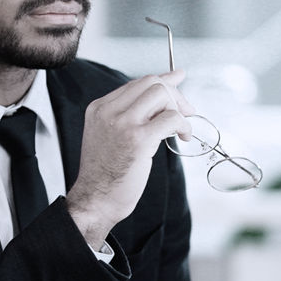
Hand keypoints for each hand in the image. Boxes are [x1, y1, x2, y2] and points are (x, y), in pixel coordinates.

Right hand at [67, 71, 193, 248]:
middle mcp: (108, 111)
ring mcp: (122, 123)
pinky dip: (183, 125)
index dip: (162, 81)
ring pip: (161, 94)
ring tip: (181, 129)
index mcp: (100, 108)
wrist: (95, 200)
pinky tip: (183, 137)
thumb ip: (128, 116)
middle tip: (186, 112)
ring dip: (179, 109)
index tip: (178, 80)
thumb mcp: (108, 136)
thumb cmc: (105, 174)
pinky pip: (171, 118)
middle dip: (175, 94)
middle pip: (151, 82)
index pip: (137, 82)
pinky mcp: (138, 139)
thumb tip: (160, 98)